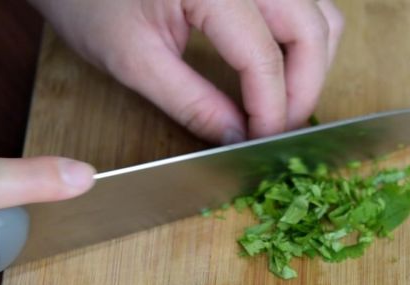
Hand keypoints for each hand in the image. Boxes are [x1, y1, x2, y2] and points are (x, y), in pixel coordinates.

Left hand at [30, 0, 343, 143]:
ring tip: (282, 104)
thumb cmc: (89, 0)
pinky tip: (280, 71)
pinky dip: (303, 40)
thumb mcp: (134, 60)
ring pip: (320, 15)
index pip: (264, 56)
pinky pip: (306, 4)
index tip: (264, 145)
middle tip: (280, 131)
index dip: (272, 109)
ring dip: (311, 63)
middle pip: (312, 30)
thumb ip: (191, 102)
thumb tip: (238, 139)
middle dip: (304, 89)